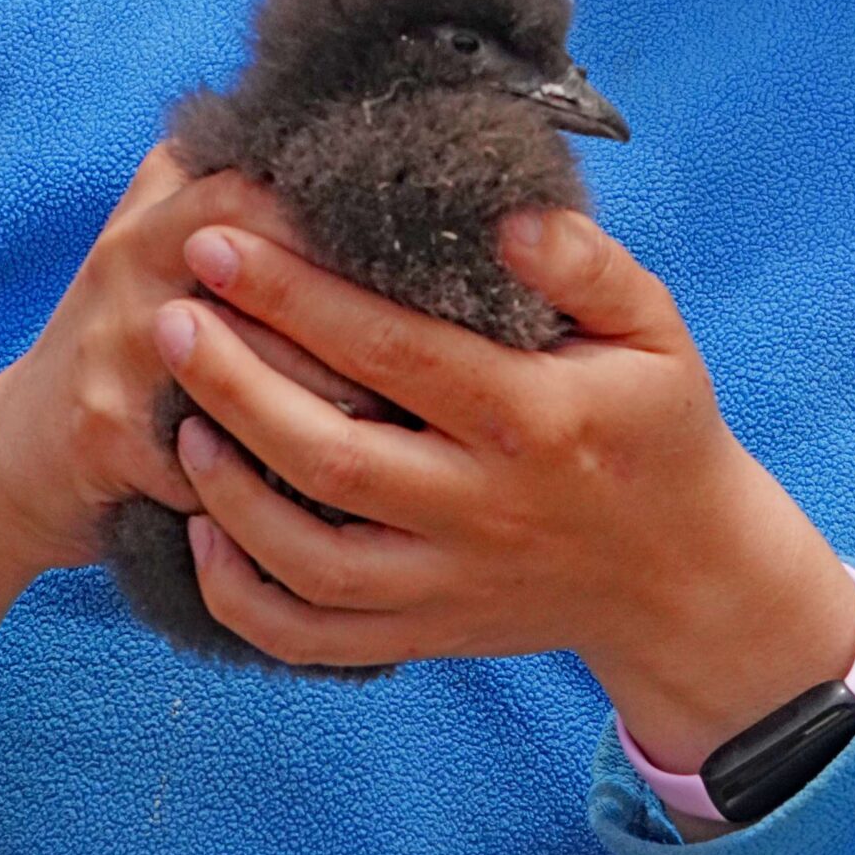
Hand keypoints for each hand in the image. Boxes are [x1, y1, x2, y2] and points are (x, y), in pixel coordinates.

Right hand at [0, 143, 398, 577]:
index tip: (435, 248)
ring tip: (415, 424)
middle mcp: (134, 258)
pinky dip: (278, 481)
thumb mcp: (165, 240)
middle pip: (268, 274)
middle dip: (356, 320)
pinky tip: (338, 499)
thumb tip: (370, 146)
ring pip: (255, 373)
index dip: (350, 218)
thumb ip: (239, 187)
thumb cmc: (129, 342)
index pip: (268, 187)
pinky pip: (216, 459)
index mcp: (162, 204)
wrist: (9, 456)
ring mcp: (115, 346)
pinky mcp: (105, 435)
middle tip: (442, 352)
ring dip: (336, 404)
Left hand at [153, 205, 854, 763]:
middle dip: (234, 383)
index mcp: (533, 418)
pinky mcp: (426, 635)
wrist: (685, 575)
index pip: (393, 351)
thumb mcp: (655, 327)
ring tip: (178, 413)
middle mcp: (482, 508)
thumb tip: (505, 216)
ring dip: (228, 488)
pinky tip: (201, 532)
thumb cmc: (659, 426)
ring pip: (309, 556)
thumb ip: (586, 263)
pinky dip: (244, 598)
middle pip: (331, 454)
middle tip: (170, 317)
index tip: (221, 243)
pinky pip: (314, 637)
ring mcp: (448, 583)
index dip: (297, 295)